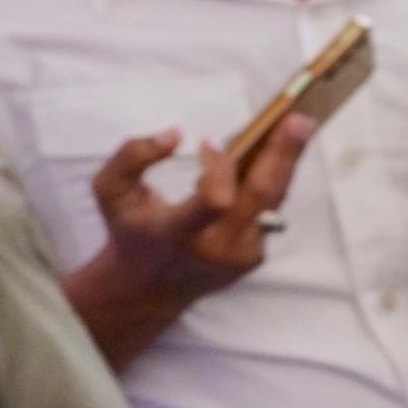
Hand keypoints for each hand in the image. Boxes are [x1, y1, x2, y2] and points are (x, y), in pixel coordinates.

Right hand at [62, 114, 313, 362]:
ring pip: (272, 200)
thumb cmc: (129, 229)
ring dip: (286, 159)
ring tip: (298, 123)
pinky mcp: (256, 254)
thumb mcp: (110, 191)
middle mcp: (216, 248)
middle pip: (260, 196)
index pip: (213, 203)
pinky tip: (276, 149)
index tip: (210, 141)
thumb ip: (131, 156)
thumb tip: (176, 134)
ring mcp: (241, 254)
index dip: (219, 169)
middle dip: (282, 154)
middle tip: (298, 119)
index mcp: (176, 234)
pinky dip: (270, 177)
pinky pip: (267, 208)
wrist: (149, 287)